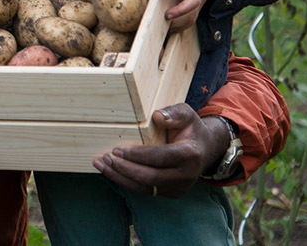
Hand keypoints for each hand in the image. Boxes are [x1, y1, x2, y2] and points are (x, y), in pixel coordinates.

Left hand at [93, 104, 226, 197]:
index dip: (137, 155)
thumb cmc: (190, 128)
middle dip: (125, 169)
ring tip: (101, 165)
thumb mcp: (186, 114)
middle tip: (106, 157)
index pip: (160, 158)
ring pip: (146, 188)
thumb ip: (174, 113)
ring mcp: (179, 187)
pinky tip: (111, 172)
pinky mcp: (170, 192)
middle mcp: (186, 175)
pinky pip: (146, 190)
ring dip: (121, 178)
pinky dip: (127, 182)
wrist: (204, 148)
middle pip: (151, 177)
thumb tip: (158, 116)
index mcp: (190, 154)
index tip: (118, 150)